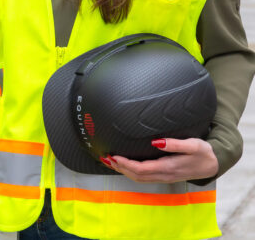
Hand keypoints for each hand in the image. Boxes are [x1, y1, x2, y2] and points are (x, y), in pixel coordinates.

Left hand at [103, 138, 218, 182]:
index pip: (142, 169)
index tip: (114, 156)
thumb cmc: (203, 152)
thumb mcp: (193, 145)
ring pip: (139, 178)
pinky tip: (123, 166)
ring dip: (123, 170)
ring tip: (109, 162)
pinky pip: (143, 177)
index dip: (126, 164)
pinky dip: (130, 172)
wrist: (214, 164)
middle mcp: (164, 175)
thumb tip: (156, 142)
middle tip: (105, 157)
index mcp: (169, 167)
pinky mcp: (164, 176)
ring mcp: (164, 177)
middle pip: (137, 175)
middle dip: (120, 167)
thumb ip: (175, 144)